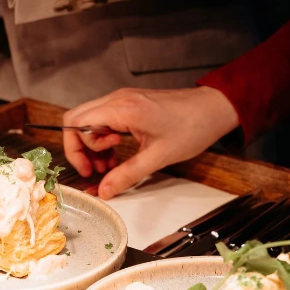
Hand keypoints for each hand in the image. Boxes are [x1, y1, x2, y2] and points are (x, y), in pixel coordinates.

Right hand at [63, 86, 239, 198]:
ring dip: (92, 145)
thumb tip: (105, 190)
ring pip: (88, 120)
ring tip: (108, 166)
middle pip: (76, 119)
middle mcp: (117, 99)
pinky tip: (117, 154)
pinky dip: (103, 138)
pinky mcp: (128, 104)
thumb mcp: (158, 157)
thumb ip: (127, 175)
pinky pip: (103, 120)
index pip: (77, 125)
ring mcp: (122, 100)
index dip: (77, 151)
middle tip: (94, 169)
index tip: (91, 170)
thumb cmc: (192, 126)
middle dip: (79, 148)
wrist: (213, 109)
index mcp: (122, 109)